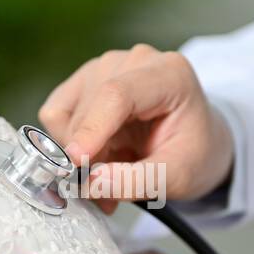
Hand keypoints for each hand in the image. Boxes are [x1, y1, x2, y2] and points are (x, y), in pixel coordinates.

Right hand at [39, 44, 233, 212]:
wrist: (197, 142)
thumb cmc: (194, 154)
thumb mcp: (179, 177)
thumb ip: (138, 181)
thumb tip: (91, 183)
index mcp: (168, 74)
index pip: (117, 94)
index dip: (92, 129)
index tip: (77, 164)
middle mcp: (134, 61)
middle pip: (89, 110)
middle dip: (89, 157)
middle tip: (107, 193)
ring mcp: (106, 66)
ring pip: (67, 115)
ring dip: (80, 153)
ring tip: (111, 172)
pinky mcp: (85, 81)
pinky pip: (56, 115)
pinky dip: (68, 142)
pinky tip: (99, 153)